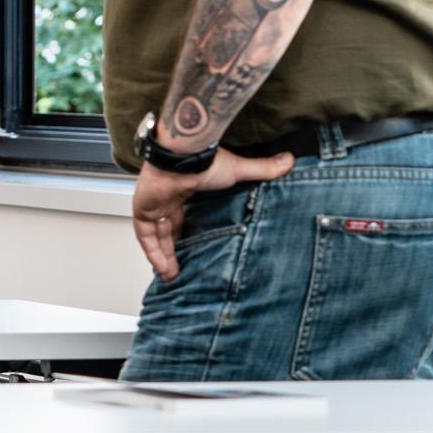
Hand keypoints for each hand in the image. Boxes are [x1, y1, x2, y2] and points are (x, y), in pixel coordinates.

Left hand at [131, 148, 291, 278]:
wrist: (185, 156)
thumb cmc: (207, 160)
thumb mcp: (239, 170)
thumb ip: (261, 169)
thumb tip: (288, 161)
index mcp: (184, 188)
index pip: (182, 214)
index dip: (186, 232)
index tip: (193, 248)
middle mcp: (166, 197)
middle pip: (167, 229)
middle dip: (172, 250)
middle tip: (181, 270)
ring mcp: (153, 203)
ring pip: (155, 236)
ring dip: (162, 256)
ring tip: (172, 277)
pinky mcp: (144, 208)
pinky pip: (145, 236)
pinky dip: (153, 252)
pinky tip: (162, 268)